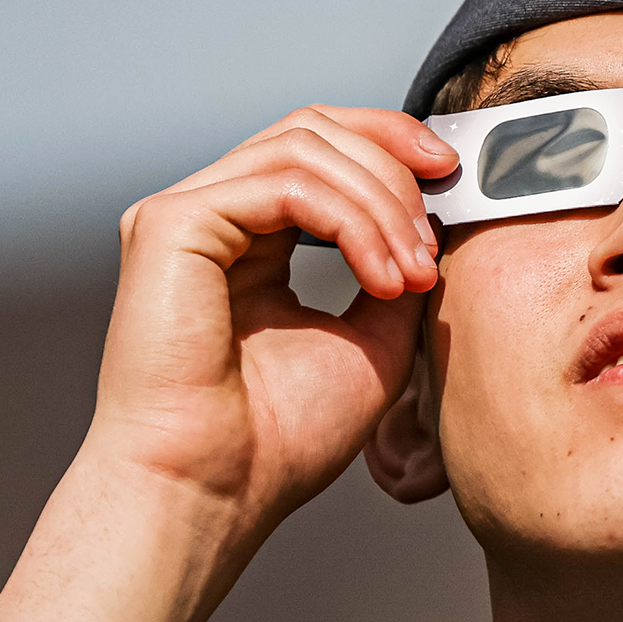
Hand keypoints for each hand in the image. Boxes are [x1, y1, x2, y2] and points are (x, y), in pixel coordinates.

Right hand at [86, 106, 458, 549]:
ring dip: (382, 204)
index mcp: (247, 239)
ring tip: (412, 276)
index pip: (319, 147)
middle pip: (313, 128)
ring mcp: (183, 214)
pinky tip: (382, 277)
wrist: (214, 494)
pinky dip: (352, 221)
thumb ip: (396, 270)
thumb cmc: (278, 441)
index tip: (453, 174)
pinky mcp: (169, 224)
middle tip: (436, 236)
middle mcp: (210, 215)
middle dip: (394, 167)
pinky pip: (286, 183)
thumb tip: (438, 219)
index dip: (391, 144)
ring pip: (306, 148)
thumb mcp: (373, 342)